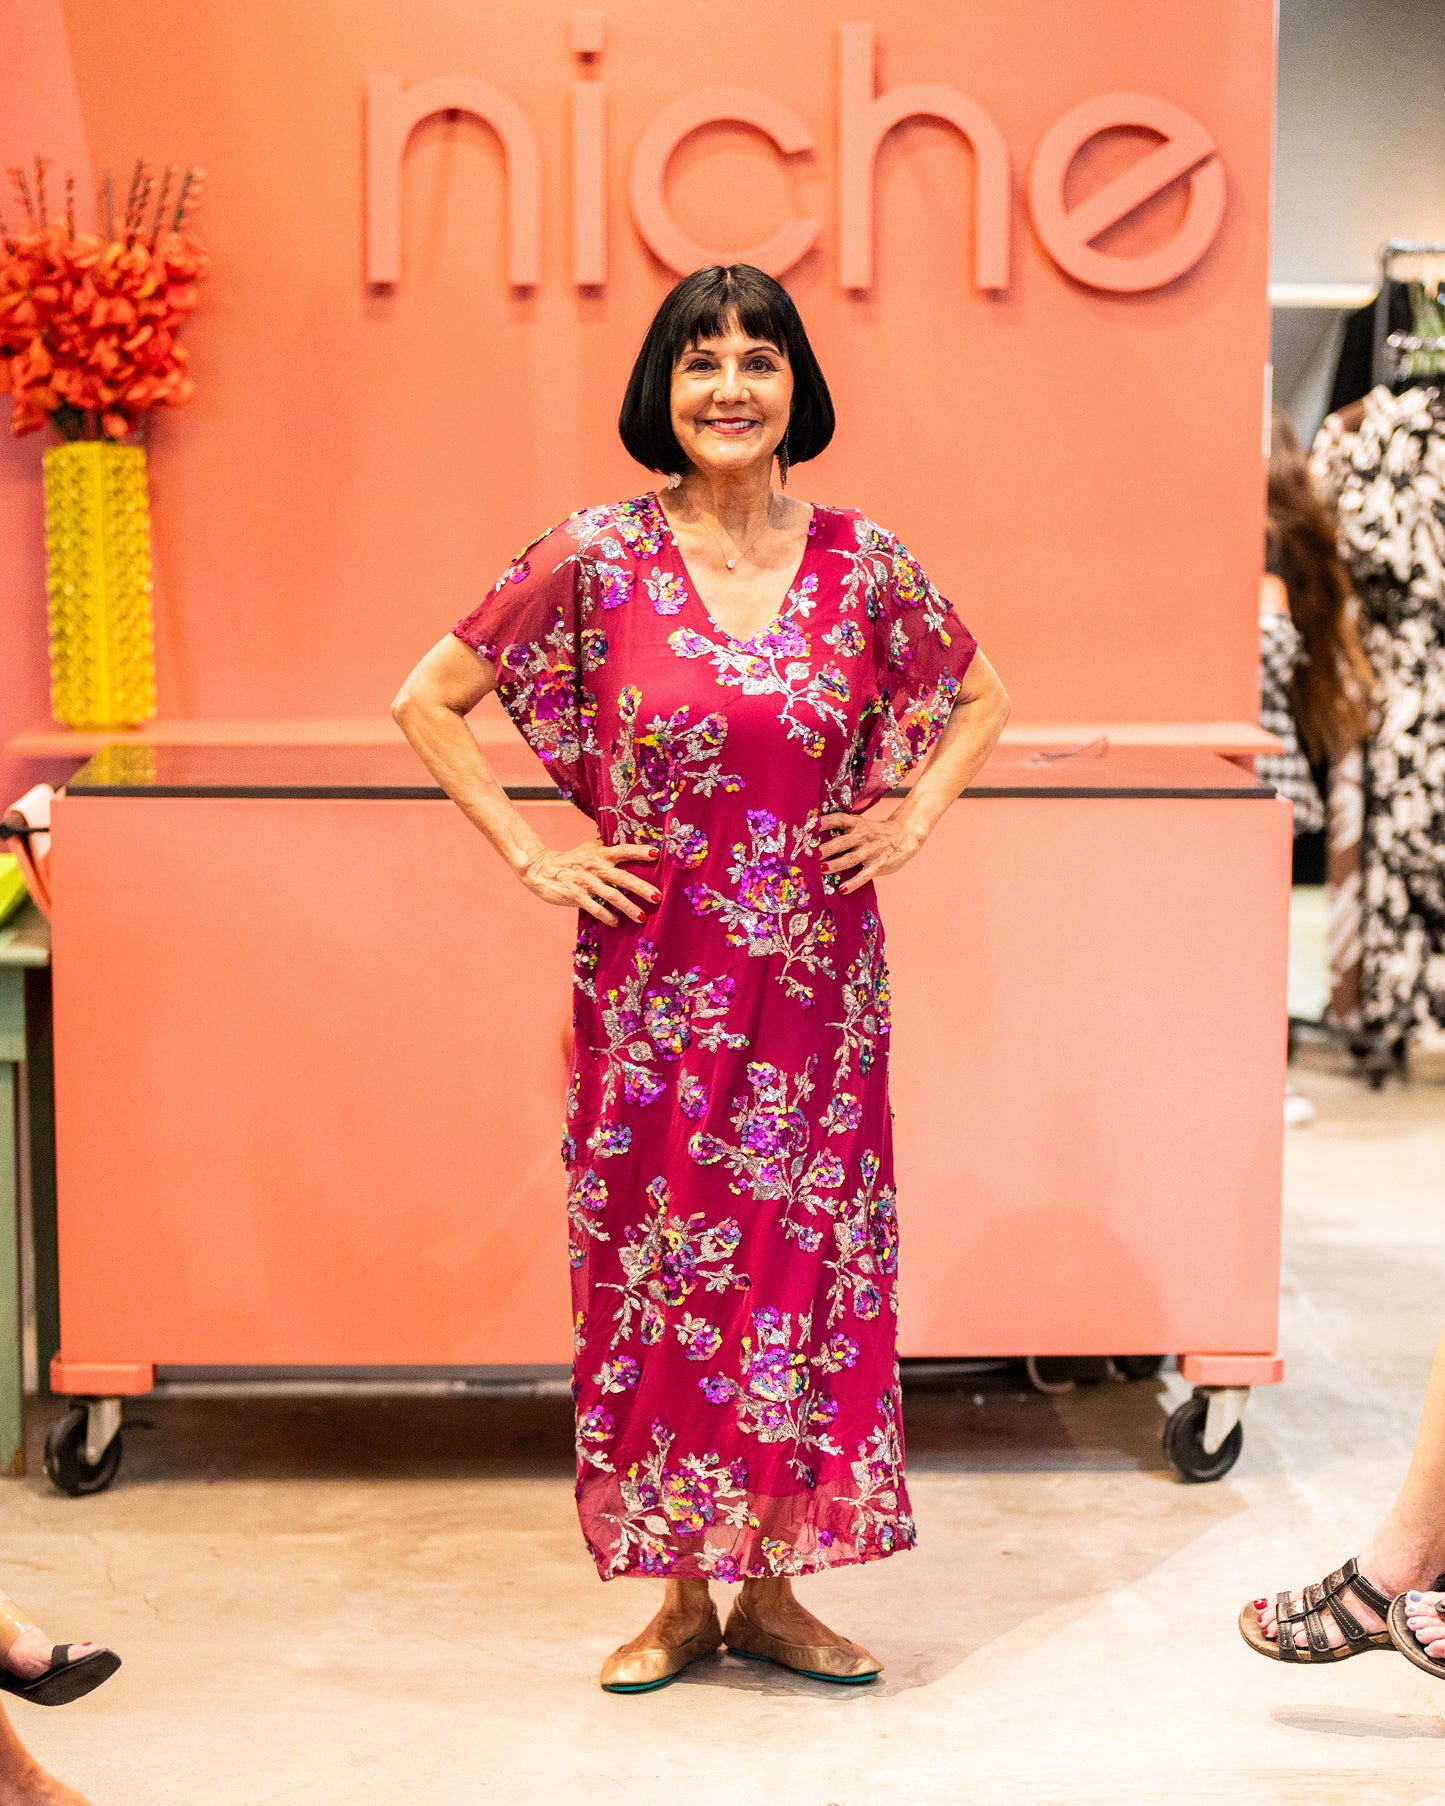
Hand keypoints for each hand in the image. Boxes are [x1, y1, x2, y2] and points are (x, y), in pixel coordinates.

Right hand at [519, 839, 659, 925]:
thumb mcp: (589, 849)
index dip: (639, 851)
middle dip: (641, 888)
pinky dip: (608, 917)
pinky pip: (595, 908)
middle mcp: (596, 867)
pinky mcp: (576, 896)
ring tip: (642, 917)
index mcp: (601, 854)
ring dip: (628, 907)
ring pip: (612, 896)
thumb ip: (607, 849)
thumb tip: (628, 848)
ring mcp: (586, 882)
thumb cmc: (571, 860)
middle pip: (623, 878)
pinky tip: (618, 923)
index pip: (624, 850)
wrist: (542, 869)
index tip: (656, 853)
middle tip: (657, 898)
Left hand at [819, 810, 925, 893]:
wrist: (905, 836)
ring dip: (835, 865)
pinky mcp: (878, 865)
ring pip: (850, 859)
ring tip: (822, 870)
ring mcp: (870, 852)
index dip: (825, 822)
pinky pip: (864, 876)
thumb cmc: (876, 832)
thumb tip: (817, 835)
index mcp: (857, 824)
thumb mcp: (862, 825)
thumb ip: (845, 830)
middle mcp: (862, 837)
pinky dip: (853, 883)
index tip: (810, 826)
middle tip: (810, 854)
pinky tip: (842, 889)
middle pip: (841, 842)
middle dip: (826, 848)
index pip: (839, 820)